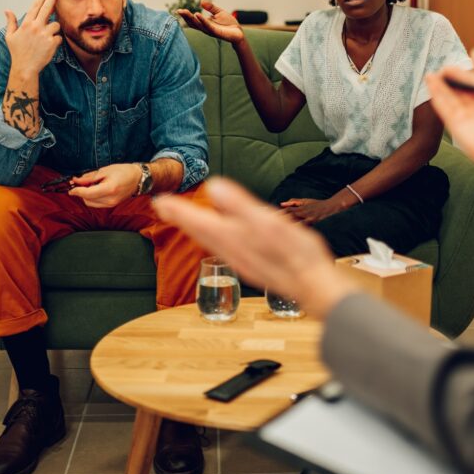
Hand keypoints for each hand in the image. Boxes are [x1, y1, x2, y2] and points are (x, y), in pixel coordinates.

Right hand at [4, 0, 61, 73]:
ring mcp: (45, 34)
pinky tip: (48, 47)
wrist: (25, 68)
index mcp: (26, 24)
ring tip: (45, 39)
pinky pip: (59, 37)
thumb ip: (11, 22)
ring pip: (56, 24)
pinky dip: (55, 41)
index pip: (35, 6)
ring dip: (53, 29)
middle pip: (47, 7)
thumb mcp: (10, 36)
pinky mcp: (52, 43)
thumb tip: (7, 10)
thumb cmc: (18, 53)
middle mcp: (36, 27)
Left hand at [68, 163, 141, 207]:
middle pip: (87, 200)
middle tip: (80, 182)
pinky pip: (97, 203)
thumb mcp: (104, 170)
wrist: (138, 178)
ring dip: (87, 195)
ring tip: (91, 185)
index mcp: (109, 189)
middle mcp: (110, 199)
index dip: (77, 191)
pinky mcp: (112, 205)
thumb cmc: (123, 171)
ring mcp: (112, 204)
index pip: (87, 193)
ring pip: (91, 203)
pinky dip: (93, 198)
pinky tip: (96, 189)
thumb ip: (89, 177)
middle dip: (81, 192)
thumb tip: (76, 181)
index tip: (71, 188)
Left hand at [154, 178, 358, 319]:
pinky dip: (213, 237)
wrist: (314, 288)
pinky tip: (219, 237)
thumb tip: (213, 186)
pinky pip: (223, 248)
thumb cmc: (296, 255)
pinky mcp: (252, 265)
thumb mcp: (268, 223)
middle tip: (162, 206)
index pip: (198, 221)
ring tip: (184, 219)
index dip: (178, 210)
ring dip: (194, 228)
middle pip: (200, 232)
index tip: (159, 200)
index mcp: (233, 237)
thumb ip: (239, 205)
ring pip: (210, 241)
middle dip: (181, 218)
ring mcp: (241, 261)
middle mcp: (232, 251)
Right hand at [177, 0, 243, 43]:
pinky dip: (202, 20)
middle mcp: (206, 28)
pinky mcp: (216, 32)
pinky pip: (208, 26)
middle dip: (186, 17)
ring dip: (191, 18)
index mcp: (205, 23)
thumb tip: (201, 1)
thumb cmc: (229, 23)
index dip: (186, 16)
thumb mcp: (219, 12)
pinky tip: (197, 15)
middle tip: (179, 11)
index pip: (193, 20)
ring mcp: (210, 30)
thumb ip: (210, 7)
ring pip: (198, 24)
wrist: (239, 32)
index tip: (179, 10)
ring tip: (185, 11)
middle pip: (193, 23)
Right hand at [426, 49, 473, 192]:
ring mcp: (467, 117)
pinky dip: (436, 95)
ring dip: (440, 86)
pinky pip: (444, 107)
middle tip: (442, 68)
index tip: (458, 64)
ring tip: (431, 74)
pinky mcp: (456, 125)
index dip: (466, 73)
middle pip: (461, 90)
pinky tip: (430, 83)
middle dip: (451, 79)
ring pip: (450, 98)